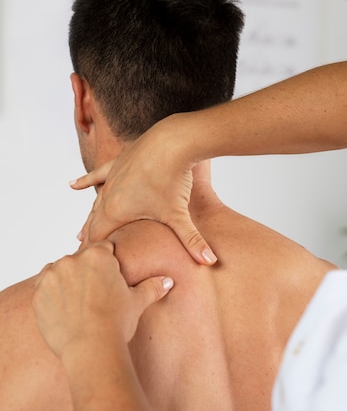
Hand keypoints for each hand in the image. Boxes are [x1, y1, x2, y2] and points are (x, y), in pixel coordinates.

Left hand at [32, 241, 173, 359]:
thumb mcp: (137, 302)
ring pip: (59, 272)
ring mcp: (52, 276)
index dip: (108, 265)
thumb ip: (151, 287)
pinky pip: (43, 289)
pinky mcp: (38, 293)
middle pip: (79, 260)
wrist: (91, 349)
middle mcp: (72, 260)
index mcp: (98, 256)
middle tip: (95, 297)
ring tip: (79, 306)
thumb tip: (168, 282)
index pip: (103, 249)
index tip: (109, 280)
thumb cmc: (116, 323)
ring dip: (66, 283)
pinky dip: (52, 297)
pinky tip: (65, 312)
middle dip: (86, 273)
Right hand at [70, 115, 216, 265]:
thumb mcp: (179, 215)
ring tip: (80, 235)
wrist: (173, 140)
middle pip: (94, 224)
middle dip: (89, 242)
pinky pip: (98, 175)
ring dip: (89, 219)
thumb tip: (210, 263)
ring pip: (95, 203)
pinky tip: (73, 185)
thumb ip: (192, 242)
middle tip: (81, 259)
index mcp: (116, 211)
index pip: (100, 240)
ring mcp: (112, 178)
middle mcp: (108, 195)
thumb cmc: (174, 178)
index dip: (94, 255)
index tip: (87, 269)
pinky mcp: (118, 163)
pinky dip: (86, 182)